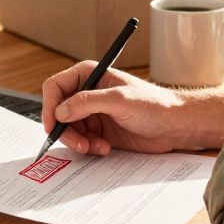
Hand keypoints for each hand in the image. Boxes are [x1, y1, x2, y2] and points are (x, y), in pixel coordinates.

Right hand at [40, 61, 188, 155]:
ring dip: (79, 142)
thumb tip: (60, 111)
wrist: (173, 126)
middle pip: (58, 112)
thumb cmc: (153, 104)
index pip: (55, 87)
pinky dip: (88, 147)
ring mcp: (92, 113)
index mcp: (89, 75)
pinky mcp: (99, 131)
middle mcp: (87, 93)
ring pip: (68, 130)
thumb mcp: (119, 100)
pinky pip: (81, 141)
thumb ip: (87, 102)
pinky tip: (104, 148)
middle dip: (66, 130)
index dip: (50, 106)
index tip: (53, 125)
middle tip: (79, 144)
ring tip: (96, 147)